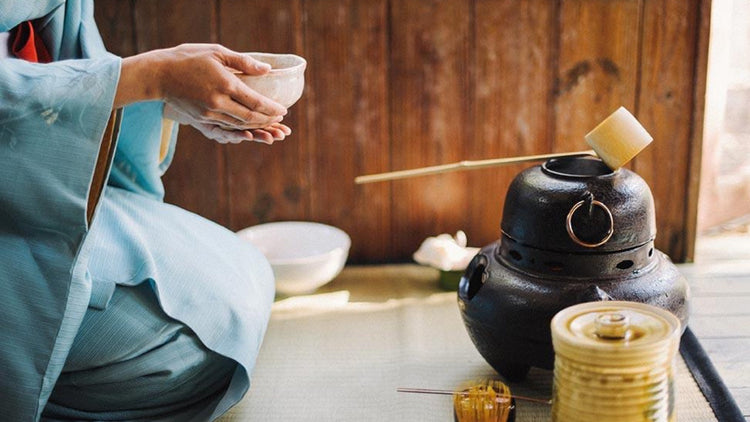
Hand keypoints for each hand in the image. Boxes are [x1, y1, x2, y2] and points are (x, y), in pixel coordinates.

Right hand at [116, 43, 289, 141]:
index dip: (272, 109)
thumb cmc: (189, 58)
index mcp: (225, 84)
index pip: (256, 102)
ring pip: (239, 125)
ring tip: (269, 124)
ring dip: (256, 126)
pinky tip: (249, 124)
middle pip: (250, 118)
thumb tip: (267, 69)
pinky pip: (227, 126)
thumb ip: (244, 61)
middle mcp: (219, 102)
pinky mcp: (202, 119)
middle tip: (279, 119)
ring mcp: (210, 113)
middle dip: (268, 121)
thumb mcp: (217, 53)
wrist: (159, 75)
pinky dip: (241, 127)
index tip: (284, 111)